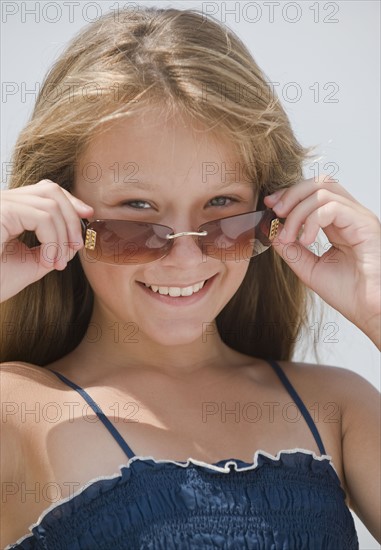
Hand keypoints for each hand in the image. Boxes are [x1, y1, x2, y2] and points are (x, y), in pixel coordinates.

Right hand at [0, 180, 93, 301]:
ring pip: (50, 205)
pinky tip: (48, 260)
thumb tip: (74, 239)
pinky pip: (42, 217)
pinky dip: (53, 240)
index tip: (87, 217)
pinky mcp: (1, 211)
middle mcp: (3, 201)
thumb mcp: (31, 263)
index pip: (45, 191)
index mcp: (9, 209)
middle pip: (51, 190)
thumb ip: (52, 247)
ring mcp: (0, 204)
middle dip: (72, 218)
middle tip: (77, 247)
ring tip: (58, 262)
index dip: (70, 202)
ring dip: (63, 236)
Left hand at [264, 175, 380, 348]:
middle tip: (276, 212)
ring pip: (323, 192)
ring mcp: (359, 218)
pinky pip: (332, 207)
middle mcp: (351, 216)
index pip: (315, 192)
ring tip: (290, 237)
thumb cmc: (348, 293)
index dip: (290, 194)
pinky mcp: (364, 225)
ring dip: (297, 212)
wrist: (369, 310)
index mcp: (339, 223)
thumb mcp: (309, 267)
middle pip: (320, 182)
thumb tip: (271, 229)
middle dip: (292, 193)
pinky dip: (311, 221)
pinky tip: (306, 241)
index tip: (270, 206)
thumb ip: (290, 248)